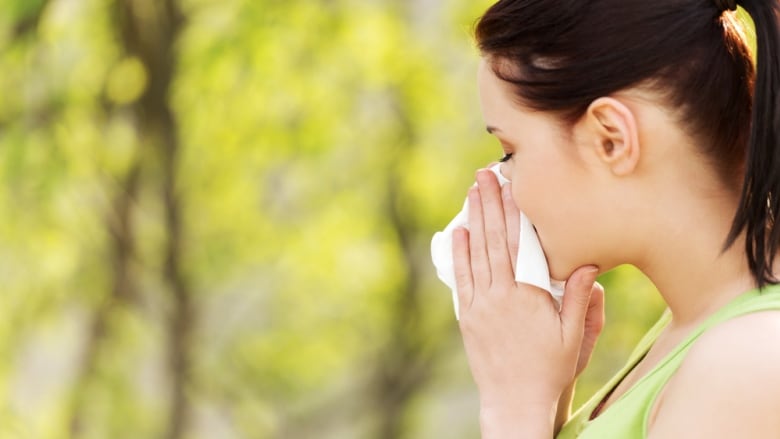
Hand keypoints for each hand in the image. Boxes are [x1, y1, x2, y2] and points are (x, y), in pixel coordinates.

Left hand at [452, 169, 601, 432]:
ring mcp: (479, 305)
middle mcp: (499, 296)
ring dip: (474, 220)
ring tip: (472, 192)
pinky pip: (461, 277)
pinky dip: (460, 252)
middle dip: (490, 204)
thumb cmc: (550, 370)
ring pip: (475, 253)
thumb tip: (588, 264)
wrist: (514, 402)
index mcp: (527, 297)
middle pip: (493, 240)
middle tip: (484, 174)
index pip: (520, 244)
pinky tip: (459, 231)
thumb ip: (580, 300)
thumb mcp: (573, 337)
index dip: (515, 212)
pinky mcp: (466, 316)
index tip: (512, 185)